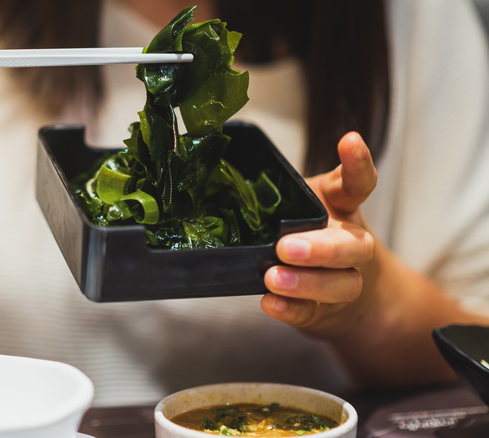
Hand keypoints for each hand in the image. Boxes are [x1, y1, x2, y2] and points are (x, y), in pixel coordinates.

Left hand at [260, 132, 376, 337]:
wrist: (339, 291)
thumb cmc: (307, 234)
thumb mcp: (297, 205)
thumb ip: (274, 193)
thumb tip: (215, 172)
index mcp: (342, 208)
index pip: (358, 183)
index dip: (357, 163)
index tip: (348, 139)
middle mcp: (351, 242)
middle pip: (352, 246)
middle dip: (322, 248)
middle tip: (287, 246)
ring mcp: (343, 279)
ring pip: (341, 284)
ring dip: (306, 282)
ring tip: (273, 278)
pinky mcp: (325, 310)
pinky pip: (312, 312)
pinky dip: (290, 308)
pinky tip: (271, 303)